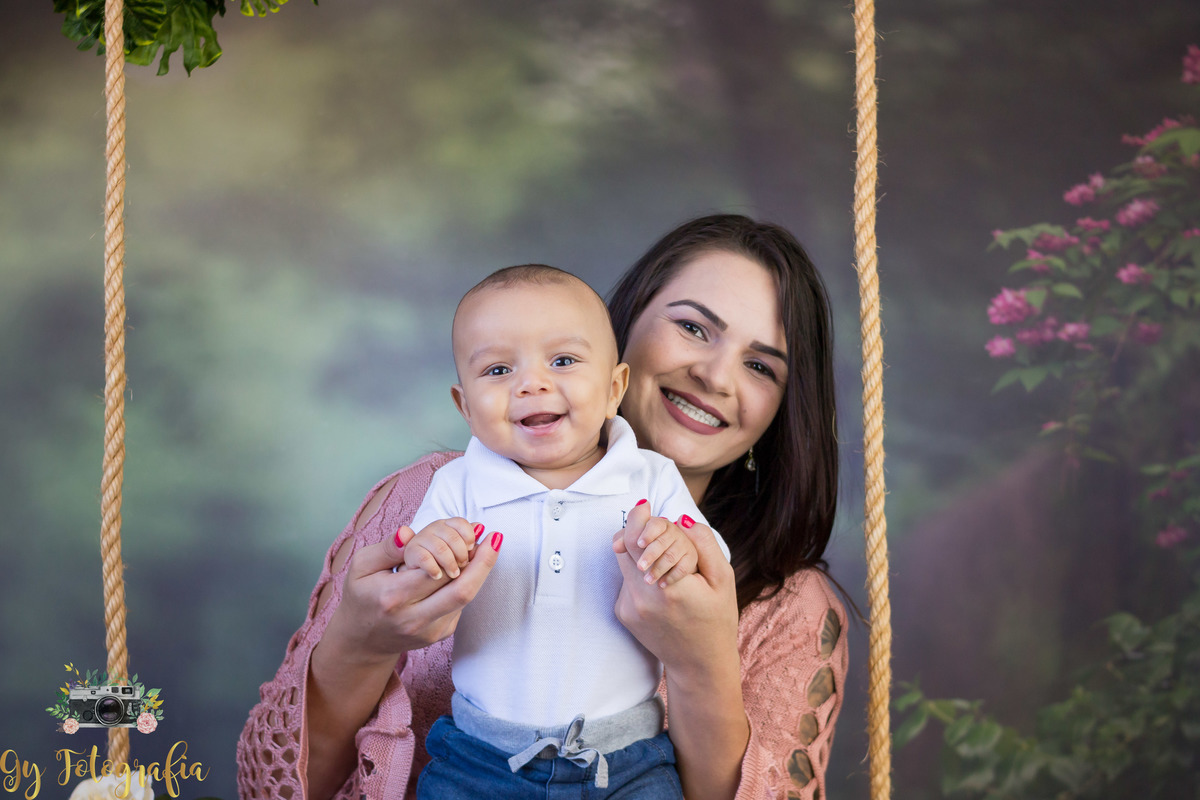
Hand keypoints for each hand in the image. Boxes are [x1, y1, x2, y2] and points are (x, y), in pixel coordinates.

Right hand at [325, 523, 502, 663]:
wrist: (362, 641)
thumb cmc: (361, 597)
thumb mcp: (361, 567)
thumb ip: (386, 548)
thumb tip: (408, 532)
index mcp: (393, 597)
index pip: (434, 570)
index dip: (457, 549)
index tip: (474, 529)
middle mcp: (414, 618)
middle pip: (460, 589)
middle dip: (482, 561)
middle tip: (493, 537)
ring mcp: (430, 630)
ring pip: (466, 598)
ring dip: (480, 570)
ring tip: (488, 546)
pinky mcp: (441, 634)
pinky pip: (461, 604)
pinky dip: (469, 582)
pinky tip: (470, 565)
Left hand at [612, 501, 737, 679]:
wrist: (699, 665)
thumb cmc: (717, 621)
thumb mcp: (723, 580)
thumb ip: (703, 544)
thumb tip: (679, 518)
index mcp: (670, 588)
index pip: (636, 540)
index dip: (637, 518)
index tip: (645, 506)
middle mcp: (642, 599)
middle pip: (624, 546)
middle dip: (638, 533)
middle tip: (658, 532)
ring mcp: (629, 608)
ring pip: (624, 562)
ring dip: (640, 554)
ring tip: (667, 567)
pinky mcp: (623, 614)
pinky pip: (626, 580)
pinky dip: (639, 574)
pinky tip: (661, 586)